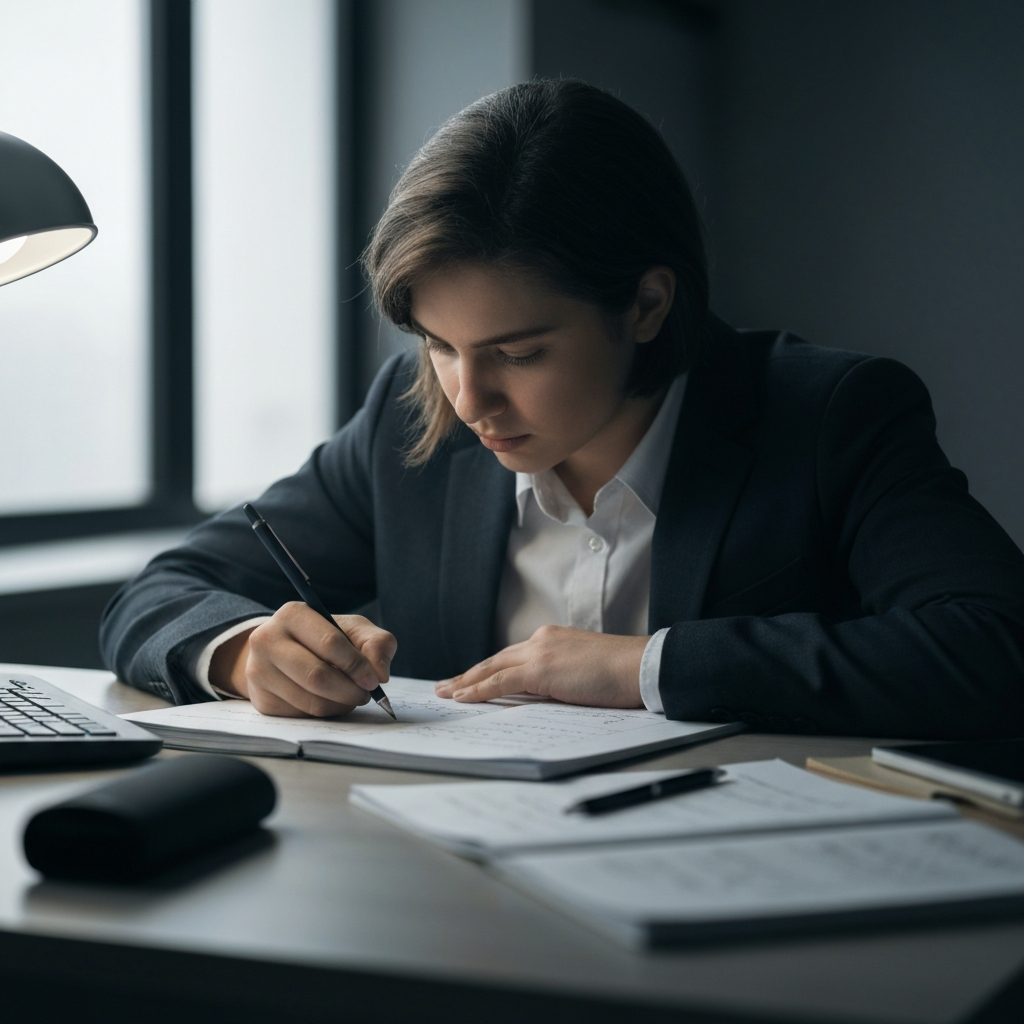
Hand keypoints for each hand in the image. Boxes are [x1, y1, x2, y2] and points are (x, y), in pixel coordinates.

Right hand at [210, 603, 396, 717]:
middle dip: (350, 690)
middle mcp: (267, 640)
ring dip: (340, 704)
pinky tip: (329, 700)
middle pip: (317, 676)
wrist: (285, 652)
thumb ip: (376, 643)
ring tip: (350, 696)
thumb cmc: (325, 638)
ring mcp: (259, 671)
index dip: (356, 665)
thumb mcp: (353, 630)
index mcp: (293, 614)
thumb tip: (380, 674)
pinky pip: (302, 715)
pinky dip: (325, 712)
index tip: (374, 680)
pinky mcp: (261, 700)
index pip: (329, 643)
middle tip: (366, 694)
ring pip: (310, 701)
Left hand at [433, 626, 647, 707]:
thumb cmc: (622, 673)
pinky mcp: (540, 669)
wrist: (640, 666)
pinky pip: (499, 681)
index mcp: (552, 639)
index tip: (472, 679)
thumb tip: (543, 696)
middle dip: (469, 674)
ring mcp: (539, 652)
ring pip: (492, 669)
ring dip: (466, 682)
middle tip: (446, 686)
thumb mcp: (584, 673)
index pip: (512, 656)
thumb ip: (560, 678)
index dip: (489, 670)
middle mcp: (541, 640)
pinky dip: (478, 690)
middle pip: (496, 660)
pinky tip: (462, 697)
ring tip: (445, 693)